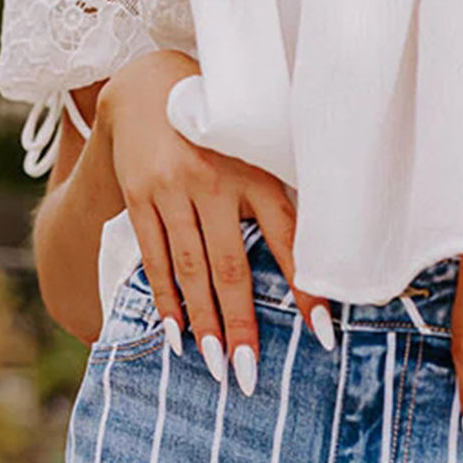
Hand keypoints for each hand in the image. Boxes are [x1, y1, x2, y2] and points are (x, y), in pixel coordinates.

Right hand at [95, 49, 333, 389]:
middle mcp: (215, 179)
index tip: (322, 336)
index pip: (289, 238)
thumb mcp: (255, 155)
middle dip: (241, 325)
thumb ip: (276, 204)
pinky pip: (155, 258)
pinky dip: (166, 300)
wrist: (148, 87)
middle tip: (249, 375)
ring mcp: (173, 188)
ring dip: (204, 323)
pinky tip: (176, 336)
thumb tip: (314, 271)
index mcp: (256, 172)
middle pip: (231, 268)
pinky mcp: (139, 195)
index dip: (306, 289)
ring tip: (217, 367)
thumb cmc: (219, 135)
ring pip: (190, 269)